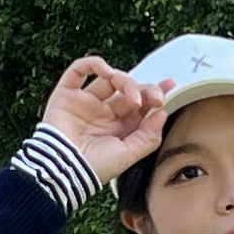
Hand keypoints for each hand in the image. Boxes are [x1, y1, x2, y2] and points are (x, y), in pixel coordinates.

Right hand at [40, 56, 177, 185]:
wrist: (63, 169)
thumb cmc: (94, 167)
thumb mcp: (128, 155)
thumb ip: (148, 136)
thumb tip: (162, 113)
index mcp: (117, 129)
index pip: (139, 106)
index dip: (154, 95)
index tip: (169, 87)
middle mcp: (102, 114)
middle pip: (127, 90)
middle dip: (144, 89)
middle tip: (155, 97)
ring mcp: (85, 102)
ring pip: (108, 78)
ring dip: (124, 80)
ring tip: (133, 97)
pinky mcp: (67, 94)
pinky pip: (79, 70)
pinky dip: (94, 64)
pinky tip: (106, 72)